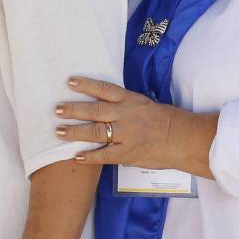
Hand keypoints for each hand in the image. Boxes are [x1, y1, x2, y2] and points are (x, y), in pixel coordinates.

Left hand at [57, 76, 212, 175]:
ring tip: (59, 131)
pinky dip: (89, 157)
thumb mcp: (145, 104)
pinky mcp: (127, 153)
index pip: (104, 90)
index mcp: (131, 101)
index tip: (70, 82)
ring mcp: (125, 135)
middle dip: (73, 110)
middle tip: (57, 109)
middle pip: (94, 111)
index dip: (86, 85)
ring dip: (75, 132)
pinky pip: (104, 155)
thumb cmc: (166, 121)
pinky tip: (77, 157)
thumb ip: (125, 104)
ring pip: (95, 132)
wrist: (182, 139)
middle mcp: (125, 115)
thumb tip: (105, 102)